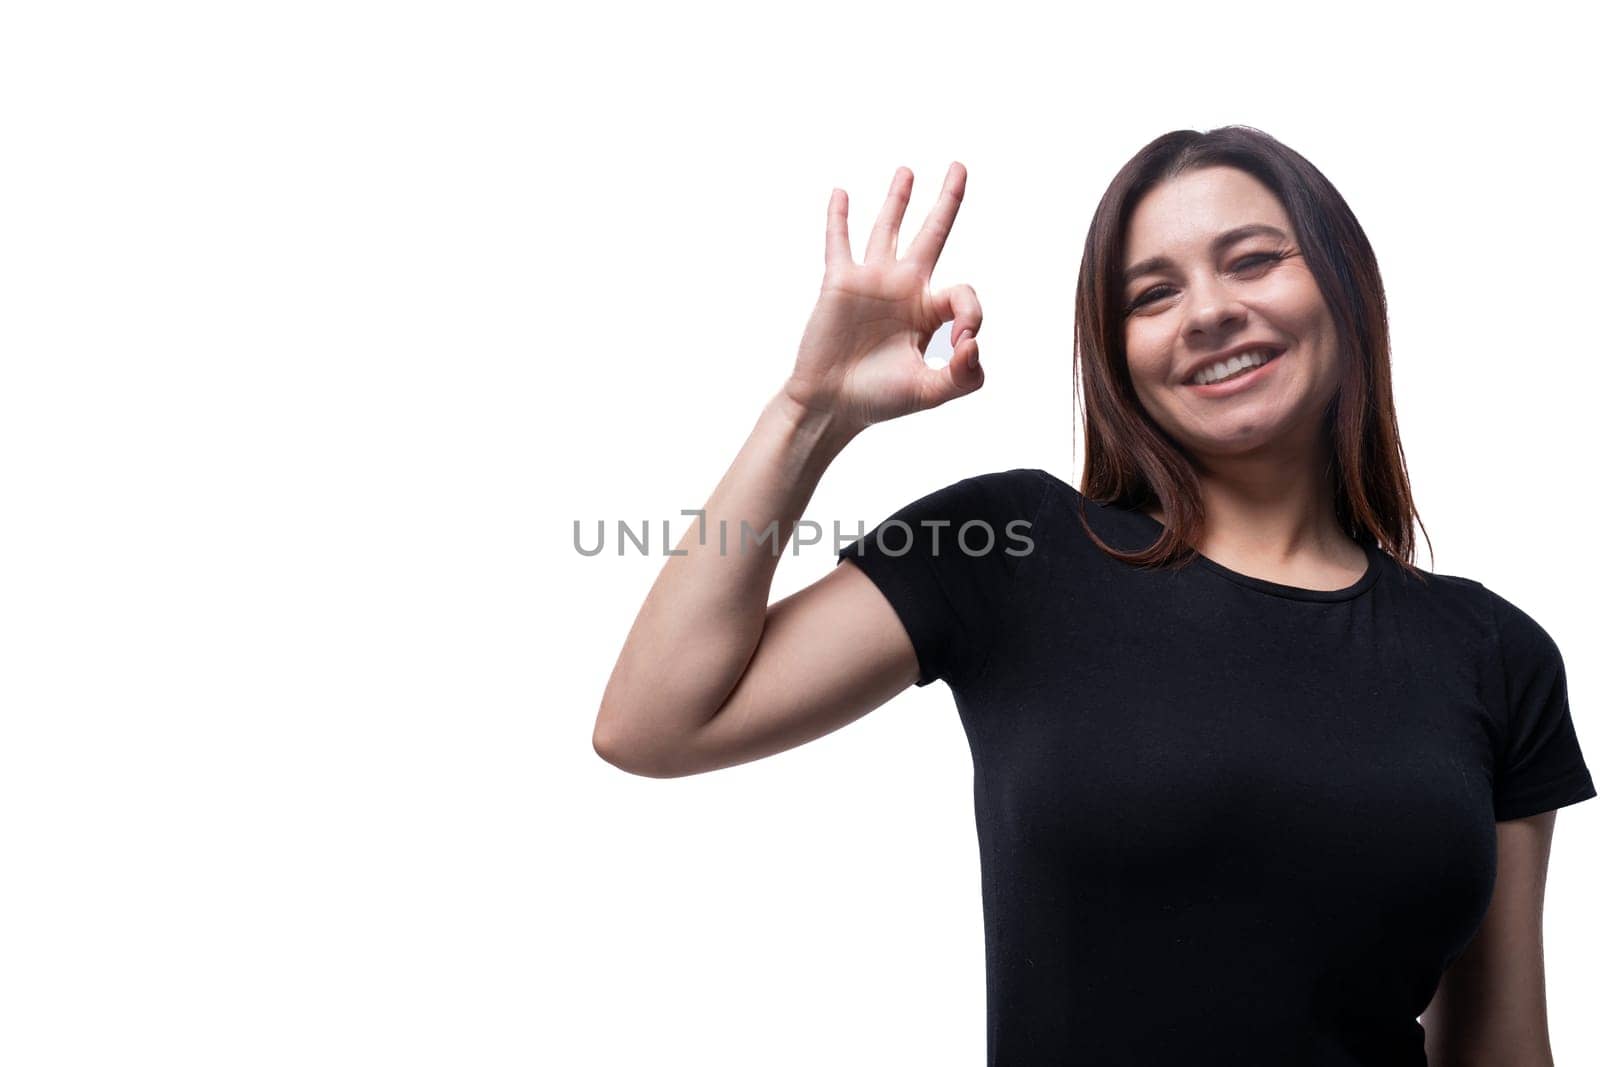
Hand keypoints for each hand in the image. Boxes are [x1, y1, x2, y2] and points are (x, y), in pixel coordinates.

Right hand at [782, 162, 984, 433]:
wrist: (831, 406)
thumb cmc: (879, 400)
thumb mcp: (931, 392)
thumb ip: (964, 375)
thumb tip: (973, 342)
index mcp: (929, 313)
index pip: (964, 294)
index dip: (973, 315)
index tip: (962, 344)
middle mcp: (903, 290)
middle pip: (932, 234)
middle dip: (947, 200)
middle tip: (959, 166)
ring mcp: (872, 282)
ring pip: (887, 229)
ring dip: (898, 199)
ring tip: (908, 171)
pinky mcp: (840, 282)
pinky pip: (839, 242)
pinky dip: (839, 218)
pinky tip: (841, 194)